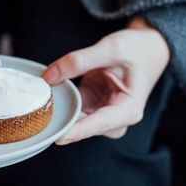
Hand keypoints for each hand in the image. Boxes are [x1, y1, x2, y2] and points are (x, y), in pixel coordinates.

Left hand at [43, 17, 170, 143]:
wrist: (147, 48)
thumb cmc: (137, 49)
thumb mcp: (111, 48)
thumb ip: (79, 60)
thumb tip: (49, 76)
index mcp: (128, 110)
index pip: (99, 124)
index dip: (77, 131)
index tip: (58, 137)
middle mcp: (116, 118)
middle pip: (84, 126)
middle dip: (63, 120)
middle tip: (38, 114)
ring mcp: (103, 113)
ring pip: (76, 119)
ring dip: (60, 111)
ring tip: (41, 101)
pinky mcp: (93, 106)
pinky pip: (73, 109)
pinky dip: (61, 102)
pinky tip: (48, 95)